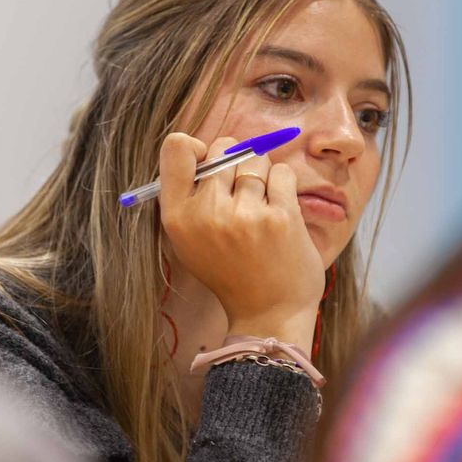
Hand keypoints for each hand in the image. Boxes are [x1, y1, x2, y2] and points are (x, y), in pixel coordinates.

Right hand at [158, 133, 323, 349]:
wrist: (269, 314)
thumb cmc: (231, 272)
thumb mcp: (190, 241)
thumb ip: (190, 198)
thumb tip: (206, 151)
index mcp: (177, 217)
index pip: (176, 147)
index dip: (198, 149)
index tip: (211, 167)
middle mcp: (207, 213)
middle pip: (224, 147)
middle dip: (237, 162)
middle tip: (243, 194)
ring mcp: (245, 214)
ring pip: (256, 158)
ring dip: (263, 175)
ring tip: (262, 207)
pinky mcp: (281, 216)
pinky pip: (282, 172)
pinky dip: (284, 186)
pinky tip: (280, 210)